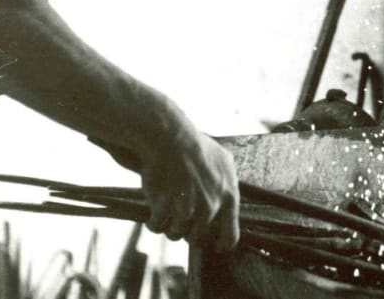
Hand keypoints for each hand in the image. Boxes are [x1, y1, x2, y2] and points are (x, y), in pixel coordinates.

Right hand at [140, 122, 239, 250]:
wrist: (171, 136)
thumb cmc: (195, 145)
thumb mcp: (223, 161)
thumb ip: (228, 183)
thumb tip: (229, 199)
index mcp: (228, 197)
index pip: (230, 235)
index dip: (222, 244)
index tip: (215, 246)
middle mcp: (211, 206)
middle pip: (197, 237)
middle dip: (187, 230)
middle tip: (179, 218)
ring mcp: (188, 208)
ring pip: (176, 233)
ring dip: (169, 226)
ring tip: (164, 212)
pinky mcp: (166, 207)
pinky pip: (157, 226)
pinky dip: (153, 222)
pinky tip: (152, 213)